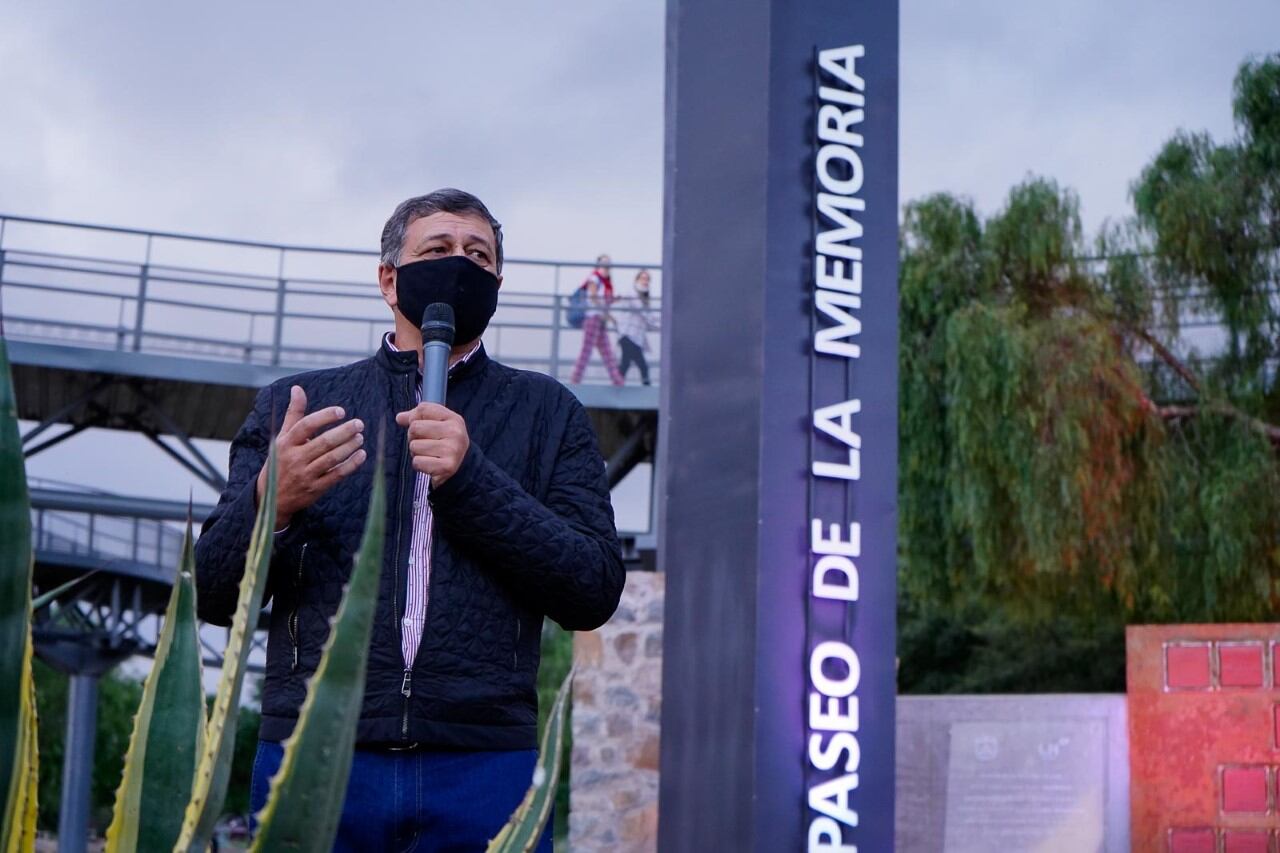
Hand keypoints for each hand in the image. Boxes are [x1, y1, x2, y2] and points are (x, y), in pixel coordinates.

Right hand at [256, 385, 365, 527]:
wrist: (272, 498)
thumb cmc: (280, 461)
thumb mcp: (282, 437)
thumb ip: (294, 414)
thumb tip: (297, 388)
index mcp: (286, 443)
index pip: (306, 426)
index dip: (324, 417)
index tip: (341, 411)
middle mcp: (295, 458)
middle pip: (323, 443)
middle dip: (343, 432)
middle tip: (359, 424)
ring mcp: (305, 475)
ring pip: (331, 459)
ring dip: (349, 447)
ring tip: (360, 437)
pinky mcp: (315, 489)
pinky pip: (336, 475)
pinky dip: (351, 465)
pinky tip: (361, 455)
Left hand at [395, 402, 469, 487]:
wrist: (463, 466)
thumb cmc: (445, 442)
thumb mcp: (437, 425)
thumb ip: (417, 418)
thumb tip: (399, 418)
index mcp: (453, 418)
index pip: (422, 409)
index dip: (415, 418)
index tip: (424, 427)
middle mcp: (455, 432)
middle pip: (414, 427)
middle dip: (414, 437)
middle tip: (426, 443)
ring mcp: (452, 450)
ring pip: (414, 446)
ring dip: (416, 453)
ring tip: (429, 454)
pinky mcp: (447, 466)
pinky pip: (417, 462)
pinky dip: (420, 465)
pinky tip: (430, 464)